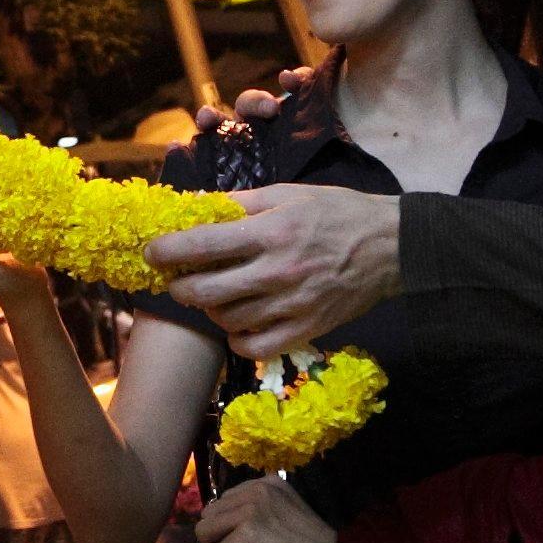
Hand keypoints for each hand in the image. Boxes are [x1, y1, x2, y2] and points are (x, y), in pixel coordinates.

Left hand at [143, 187, 397, 352]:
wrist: (390, 247)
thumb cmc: (337, 213)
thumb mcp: (289, 194)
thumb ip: (241, 203)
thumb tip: (196, 205)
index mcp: (271, 232)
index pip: (204, 244)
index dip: (168, 251)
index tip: (152, 253)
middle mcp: (277, 271)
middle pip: (206, 291)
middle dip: (180, 288)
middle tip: (178, 281)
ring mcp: (291, 305)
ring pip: (227, 320)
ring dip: (211, 310)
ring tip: (214, 297)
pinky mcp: (306, 329)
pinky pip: (255, 347)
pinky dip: (237, 340)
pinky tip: (238, 325)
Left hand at [194, 475, 343, 542]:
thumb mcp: (287, 513)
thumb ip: (261, 509)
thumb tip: (224, 525)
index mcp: (268, 482)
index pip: (224, 499)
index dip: (225, 525)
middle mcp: (258, 489)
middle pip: (210, 513)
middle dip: (216, 538)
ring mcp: (253, 510)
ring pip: (205, 530)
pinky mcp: (249, 534)